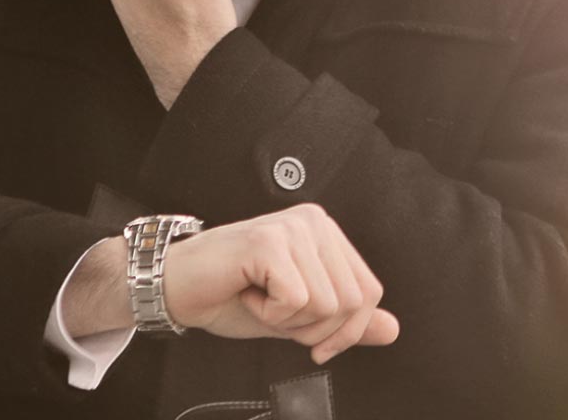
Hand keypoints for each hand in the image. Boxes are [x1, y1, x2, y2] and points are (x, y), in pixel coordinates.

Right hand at [164, 204, 400, 363]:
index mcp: (326, 233)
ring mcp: (291, 228)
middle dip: (315, 329)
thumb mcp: (298, 316)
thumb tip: (392, 330)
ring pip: (326, 304)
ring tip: (258, 298)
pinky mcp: (268, 243)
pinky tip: (247, 293)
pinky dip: (269, 313)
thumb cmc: (231, 296)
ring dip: (287, 320)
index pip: (368, 292)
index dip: (347, 331)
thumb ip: (345, 321)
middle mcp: (314, 222)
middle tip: (276, 314)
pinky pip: (295, 300)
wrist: (174, 288)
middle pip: (352, 302)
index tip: (315, 344)